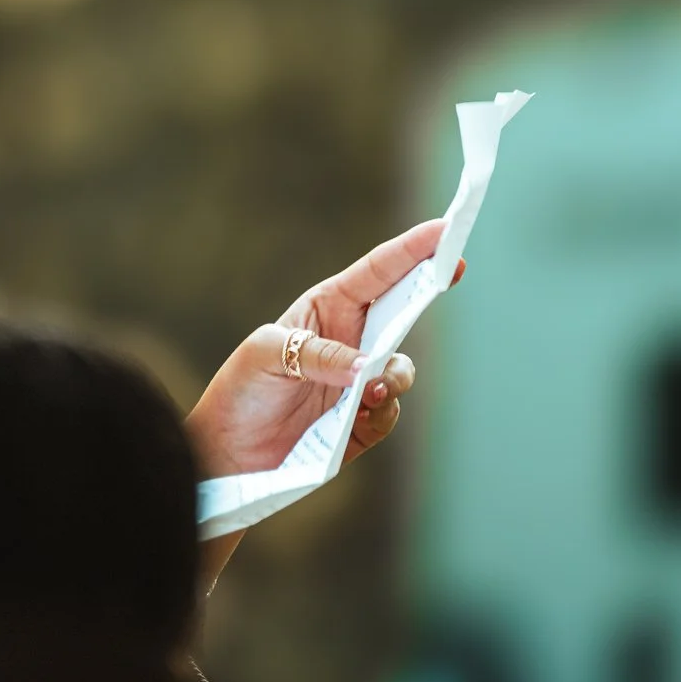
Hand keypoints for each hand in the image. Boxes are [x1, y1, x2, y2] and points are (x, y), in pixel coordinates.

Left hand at [185, 219, 457, 479]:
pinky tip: (360, 413)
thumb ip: (319, 355)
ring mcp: (359, 381)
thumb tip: (369, 367)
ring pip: (400, 368)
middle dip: (429, 289)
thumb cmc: (241, 389)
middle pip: (403, 309)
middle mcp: (350, 340)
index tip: (446, 229)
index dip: (412, 250)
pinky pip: (389, 411)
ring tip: (370, 389)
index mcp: (326, 308)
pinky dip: (382, 411)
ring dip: (394, 375)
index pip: (377, 272)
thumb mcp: (265, 354)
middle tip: (452, 270)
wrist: (229, 452)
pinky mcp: (363, 421)